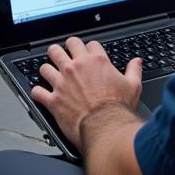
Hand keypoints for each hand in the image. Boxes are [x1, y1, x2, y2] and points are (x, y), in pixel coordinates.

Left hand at [31, 37, 142, 152]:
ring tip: (50, 74)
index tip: (87, 54)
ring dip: (47, 70)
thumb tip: (136, 62)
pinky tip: (41, 94)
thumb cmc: (118, 110)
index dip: (87, 49)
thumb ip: (133, 71)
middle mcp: (76, 68)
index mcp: (95, 61)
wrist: (106, 130)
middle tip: (62, 57)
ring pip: (45, 66)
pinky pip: (37, 91)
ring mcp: (62, 82)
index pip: (87, 44)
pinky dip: (38, 93)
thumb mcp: (133, 86)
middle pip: (61, 47)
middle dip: (61, 51)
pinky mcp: (53, 99)